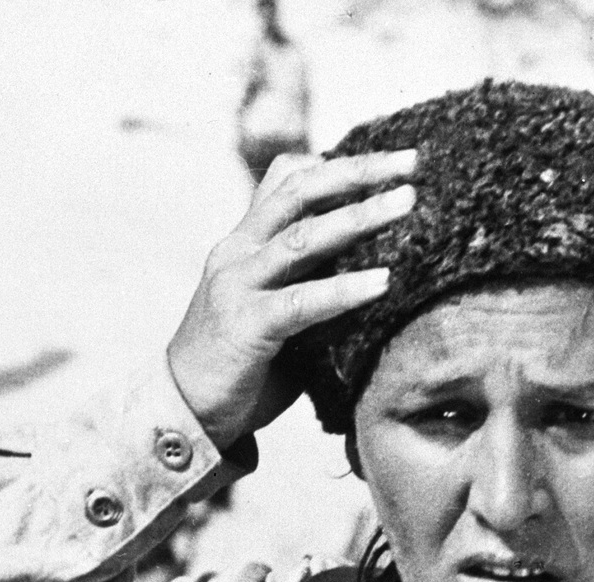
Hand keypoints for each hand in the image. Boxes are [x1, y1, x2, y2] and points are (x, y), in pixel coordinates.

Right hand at [167, 149, 416, 450]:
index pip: (288, 180)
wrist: (184, 409)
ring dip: (359, 216)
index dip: (338, 163)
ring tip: (406, 203)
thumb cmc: (242, 363)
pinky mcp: (245, 325)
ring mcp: (238, 284)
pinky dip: (344, 290)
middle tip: (410, 162)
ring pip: (303, 236)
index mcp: (246, 241)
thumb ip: (310, 280)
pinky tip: (383, 282)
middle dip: (357, 171)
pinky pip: (301, 301)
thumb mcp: (276, 306)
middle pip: (299, 190)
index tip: (390, 159)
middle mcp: (239, 251)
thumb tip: (380, 269)